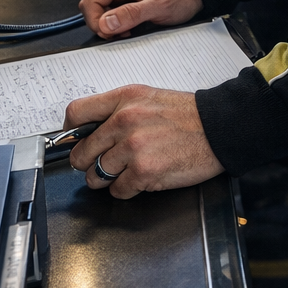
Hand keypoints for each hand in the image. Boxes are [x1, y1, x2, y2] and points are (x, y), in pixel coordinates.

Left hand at [64, 84, 223, 196]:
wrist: (218, 129)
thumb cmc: (186, 115)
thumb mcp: (146, 97)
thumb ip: (117, 109)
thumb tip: (89, 128)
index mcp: (123, 99)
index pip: (75, 114)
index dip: (69, 132)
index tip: (72, 140)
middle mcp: (124, 121)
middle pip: (81, 151)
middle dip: (86, 163)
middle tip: (95, 165)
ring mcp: (133, 148)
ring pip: (96, 174)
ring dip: (103, 179)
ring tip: (117, 175)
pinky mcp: (144, 172)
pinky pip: (118, 190)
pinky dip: (124, 190)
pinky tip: (136, 181)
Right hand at [79, 0, 202, 37]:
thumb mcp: (160, 6)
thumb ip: (132, 14)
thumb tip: (105, 23)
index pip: (90, 2)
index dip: (97, 23)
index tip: (112, 35)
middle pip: (92, 6)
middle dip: (104, 25)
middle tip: (125, 33)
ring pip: (98, 10)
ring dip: (110, 25)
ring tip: (131, 28)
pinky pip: (107, 10)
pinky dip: (115, 22)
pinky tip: (130, 24)